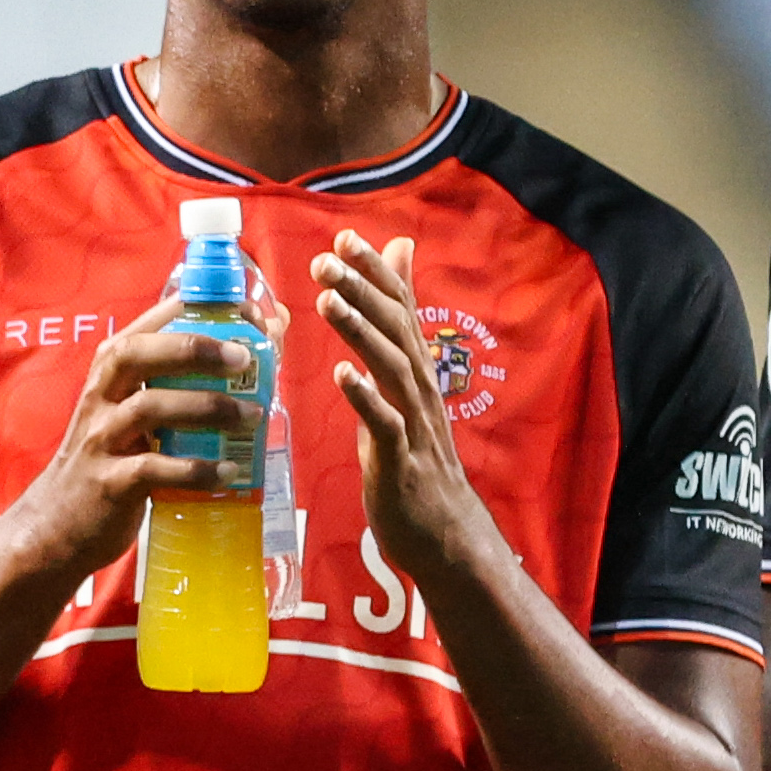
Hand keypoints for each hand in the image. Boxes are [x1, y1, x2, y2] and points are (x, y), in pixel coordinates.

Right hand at [8, 315, 243, 586]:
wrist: (58, 525)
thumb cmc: (114, 460)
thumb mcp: (136, 414)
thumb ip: (183, 383)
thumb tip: (260, 345)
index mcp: (110, 373)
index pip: (147, 325)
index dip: (197, 311)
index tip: (246, 311)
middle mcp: (100, 398)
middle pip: (137, 356)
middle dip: (194, 349)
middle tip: (245, 359)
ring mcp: (100, 440)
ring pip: (148, 408)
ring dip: (206, 408)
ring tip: (251, 416)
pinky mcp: (108, 484)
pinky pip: (153, 469)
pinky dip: (195, 470)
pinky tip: (228, 472)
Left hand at [311, 234, 496, 584]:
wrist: (443, 532)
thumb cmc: (415, 457)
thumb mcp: (404, 390)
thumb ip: (396, 335)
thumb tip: (397, 286)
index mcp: (413, 371)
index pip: (397, 310)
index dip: (374, 273)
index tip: (344, 237)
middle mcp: (418, 389)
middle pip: (393, 329)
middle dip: (361, 290)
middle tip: (326, 258)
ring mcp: (412, 424)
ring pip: (389, 368)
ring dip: (359, 332)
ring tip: (327, 301)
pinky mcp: (399, 462)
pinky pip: (385, 425)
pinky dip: (366, 398)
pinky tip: (343, 375)